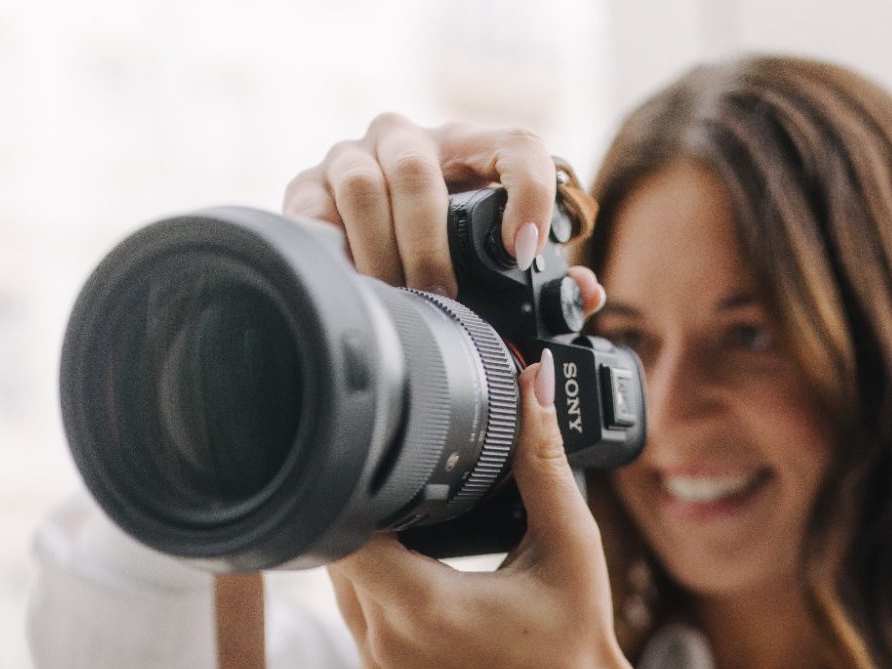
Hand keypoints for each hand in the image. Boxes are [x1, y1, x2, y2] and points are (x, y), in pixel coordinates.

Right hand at [282, 112, 603, 310]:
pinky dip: (334, 252)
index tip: (524, 255)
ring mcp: (353, 159)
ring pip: (363, 185)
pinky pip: (315, 212)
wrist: (352, 266)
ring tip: (395, 301)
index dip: (528, 195)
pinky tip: (352, 285)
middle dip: (431, 245)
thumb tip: (585, 294)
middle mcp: (410, 143)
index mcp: (470, 154)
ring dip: (381, 251)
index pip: (515, 147)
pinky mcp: (307, 189)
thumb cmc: (436, 266)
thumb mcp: (489, 271)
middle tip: (443, 299)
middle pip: (419, 170)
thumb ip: (542, 283)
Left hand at [328, 352, 673, 668]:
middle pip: (339, 559)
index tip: (385, 472)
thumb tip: (530, 383)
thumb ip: (541, 461)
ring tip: (419, 546)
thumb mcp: (569, 541)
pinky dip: (378, 607)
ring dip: (369, 565)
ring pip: (343, 595)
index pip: (344, 532)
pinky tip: (423, 597)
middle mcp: (389, 649)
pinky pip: (358, 631)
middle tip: (413, 503)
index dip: (356, 496)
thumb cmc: (575, 631)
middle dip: (367, 525)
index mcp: (425, 609)